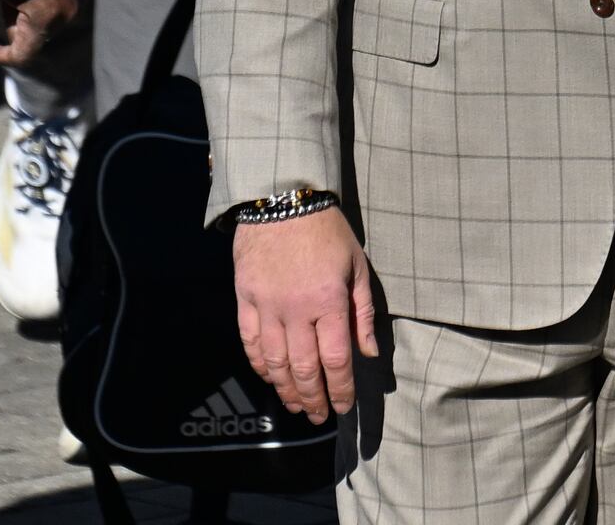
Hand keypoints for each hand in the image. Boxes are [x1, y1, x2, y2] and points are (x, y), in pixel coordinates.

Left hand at [0, 0, 80, 68]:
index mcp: (44, 17)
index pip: (22, 55)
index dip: (0, 55)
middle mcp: (64, 13)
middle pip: (33, 39)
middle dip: (12, 29)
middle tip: (0, 0)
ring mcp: (73, 1)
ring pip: (42, 25)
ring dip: (23, 17)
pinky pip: (53, 10)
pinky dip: (35, 6)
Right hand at [232, 204, 376, 424]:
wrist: (282, 198)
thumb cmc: (327, 231)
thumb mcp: (357, 266)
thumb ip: (363, 313)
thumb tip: (369, 352)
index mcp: (329, 301)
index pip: (336, 359)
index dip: (340, 389)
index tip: (343, 406)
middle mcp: (296, 309)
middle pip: (304, 368)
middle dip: (313, 398)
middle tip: (319, 416)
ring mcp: (267, 305)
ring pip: (274, 361)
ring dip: (285, 389)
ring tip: (296, 405)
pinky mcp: (245, 297)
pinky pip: (250, 340)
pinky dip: (259, 364)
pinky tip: (270, 377)